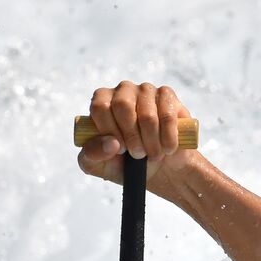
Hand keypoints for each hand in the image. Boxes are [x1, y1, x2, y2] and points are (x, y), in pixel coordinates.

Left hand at [77, 81, 196, 195]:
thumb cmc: (127, 164)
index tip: (120, 150)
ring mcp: (146, 91)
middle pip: (122, 105)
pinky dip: (168, 138)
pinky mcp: (168, 97)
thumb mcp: (100, 165)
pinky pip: (167, 116)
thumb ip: (92, 154)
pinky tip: (168, 148)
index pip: (100, 106)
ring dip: (151, 142)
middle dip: (131, 136)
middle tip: (138, 154)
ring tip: (153, 155)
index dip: (109, 130)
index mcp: (102, 102)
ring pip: (147, 115)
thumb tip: (111, 143)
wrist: (161, 169)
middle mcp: (123, 91)